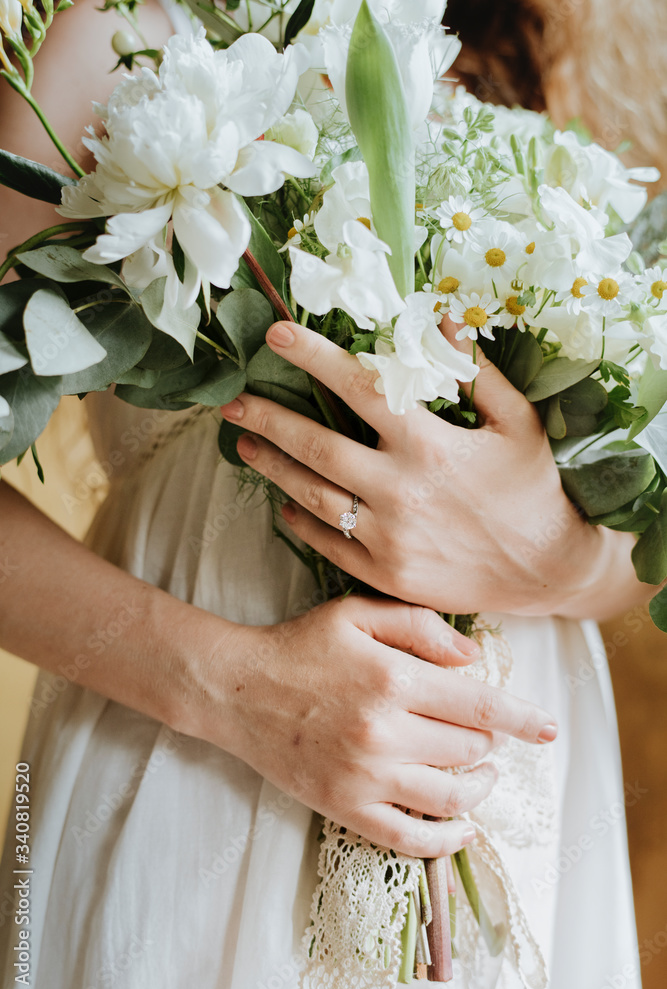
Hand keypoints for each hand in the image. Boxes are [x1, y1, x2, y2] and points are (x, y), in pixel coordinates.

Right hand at [199, 597, 557, 856]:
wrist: (237, 689)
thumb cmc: (300, 646)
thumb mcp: (357, 614)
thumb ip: (420, 626)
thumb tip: (473, 659)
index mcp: (392, 679)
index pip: (479, 706)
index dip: (522, 718)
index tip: (549, 727)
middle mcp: (384, 732)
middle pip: (469, 750)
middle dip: (488, 742)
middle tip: (483, 733)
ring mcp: (365, 777)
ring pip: (450, 797)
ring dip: (479, 787)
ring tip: (482, 774)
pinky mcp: (345, 808)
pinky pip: (409, 840)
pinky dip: (446, 839)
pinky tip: (463, 828)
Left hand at [220, 319, 602, 616]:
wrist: (546, 572)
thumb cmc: (533, 490)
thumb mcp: (518, 424)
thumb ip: (477, 372)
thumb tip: (441, 321)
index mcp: (430, 445)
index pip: (360, 388)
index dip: (314, 357)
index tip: (277, 335)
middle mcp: (400, 490)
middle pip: (316, 445)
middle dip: (267, 418)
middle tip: (232, 402)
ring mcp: (387, 536)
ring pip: (311, 495)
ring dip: (273, 467)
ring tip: (245, 446)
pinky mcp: (384, 572)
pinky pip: (327, 543)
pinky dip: (299, 520)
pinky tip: (283, 502)